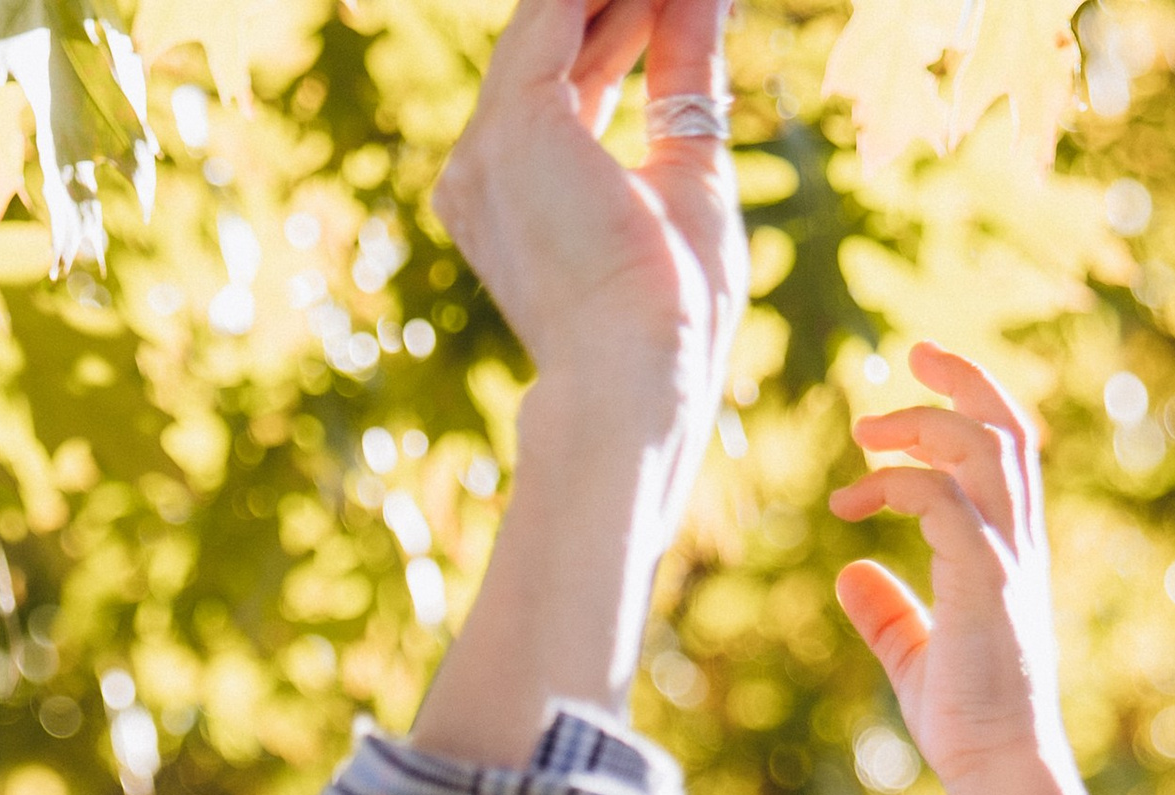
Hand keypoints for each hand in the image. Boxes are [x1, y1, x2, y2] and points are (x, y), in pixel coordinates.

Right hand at [434, 0, 746, 442]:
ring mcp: (487, 148)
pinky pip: (556, 6)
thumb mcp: (689, 170)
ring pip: (551, 15)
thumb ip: (684, 76)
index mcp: (519, 194)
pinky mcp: (511, 124)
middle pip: (553, 40)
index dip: (626, 20)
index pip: (570, 78)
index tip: (679, 1)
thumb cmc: (671, 313)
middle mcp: (485, 169)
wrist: (637, 377)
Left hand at [827, 342, 1061, 786]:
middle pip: (1007, 428)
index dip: (969, 405)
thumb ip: (887, 612)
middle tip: (909, 354)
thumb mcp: (915, 656)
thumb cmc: (964, 720)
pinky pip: (946, 500)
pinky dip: (899, 486)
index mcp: (1008, 551)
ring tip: (865, 429)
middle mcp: (1017, 542)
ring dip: (924, 422)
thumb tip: (848, 573)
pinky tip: (853, 503)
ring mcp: (1007, 557)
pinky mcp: (985, 580)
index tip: (918, 386)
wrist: (998, 765)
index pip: (1004, 452)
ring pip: (985, 447)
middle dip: (962, 379)